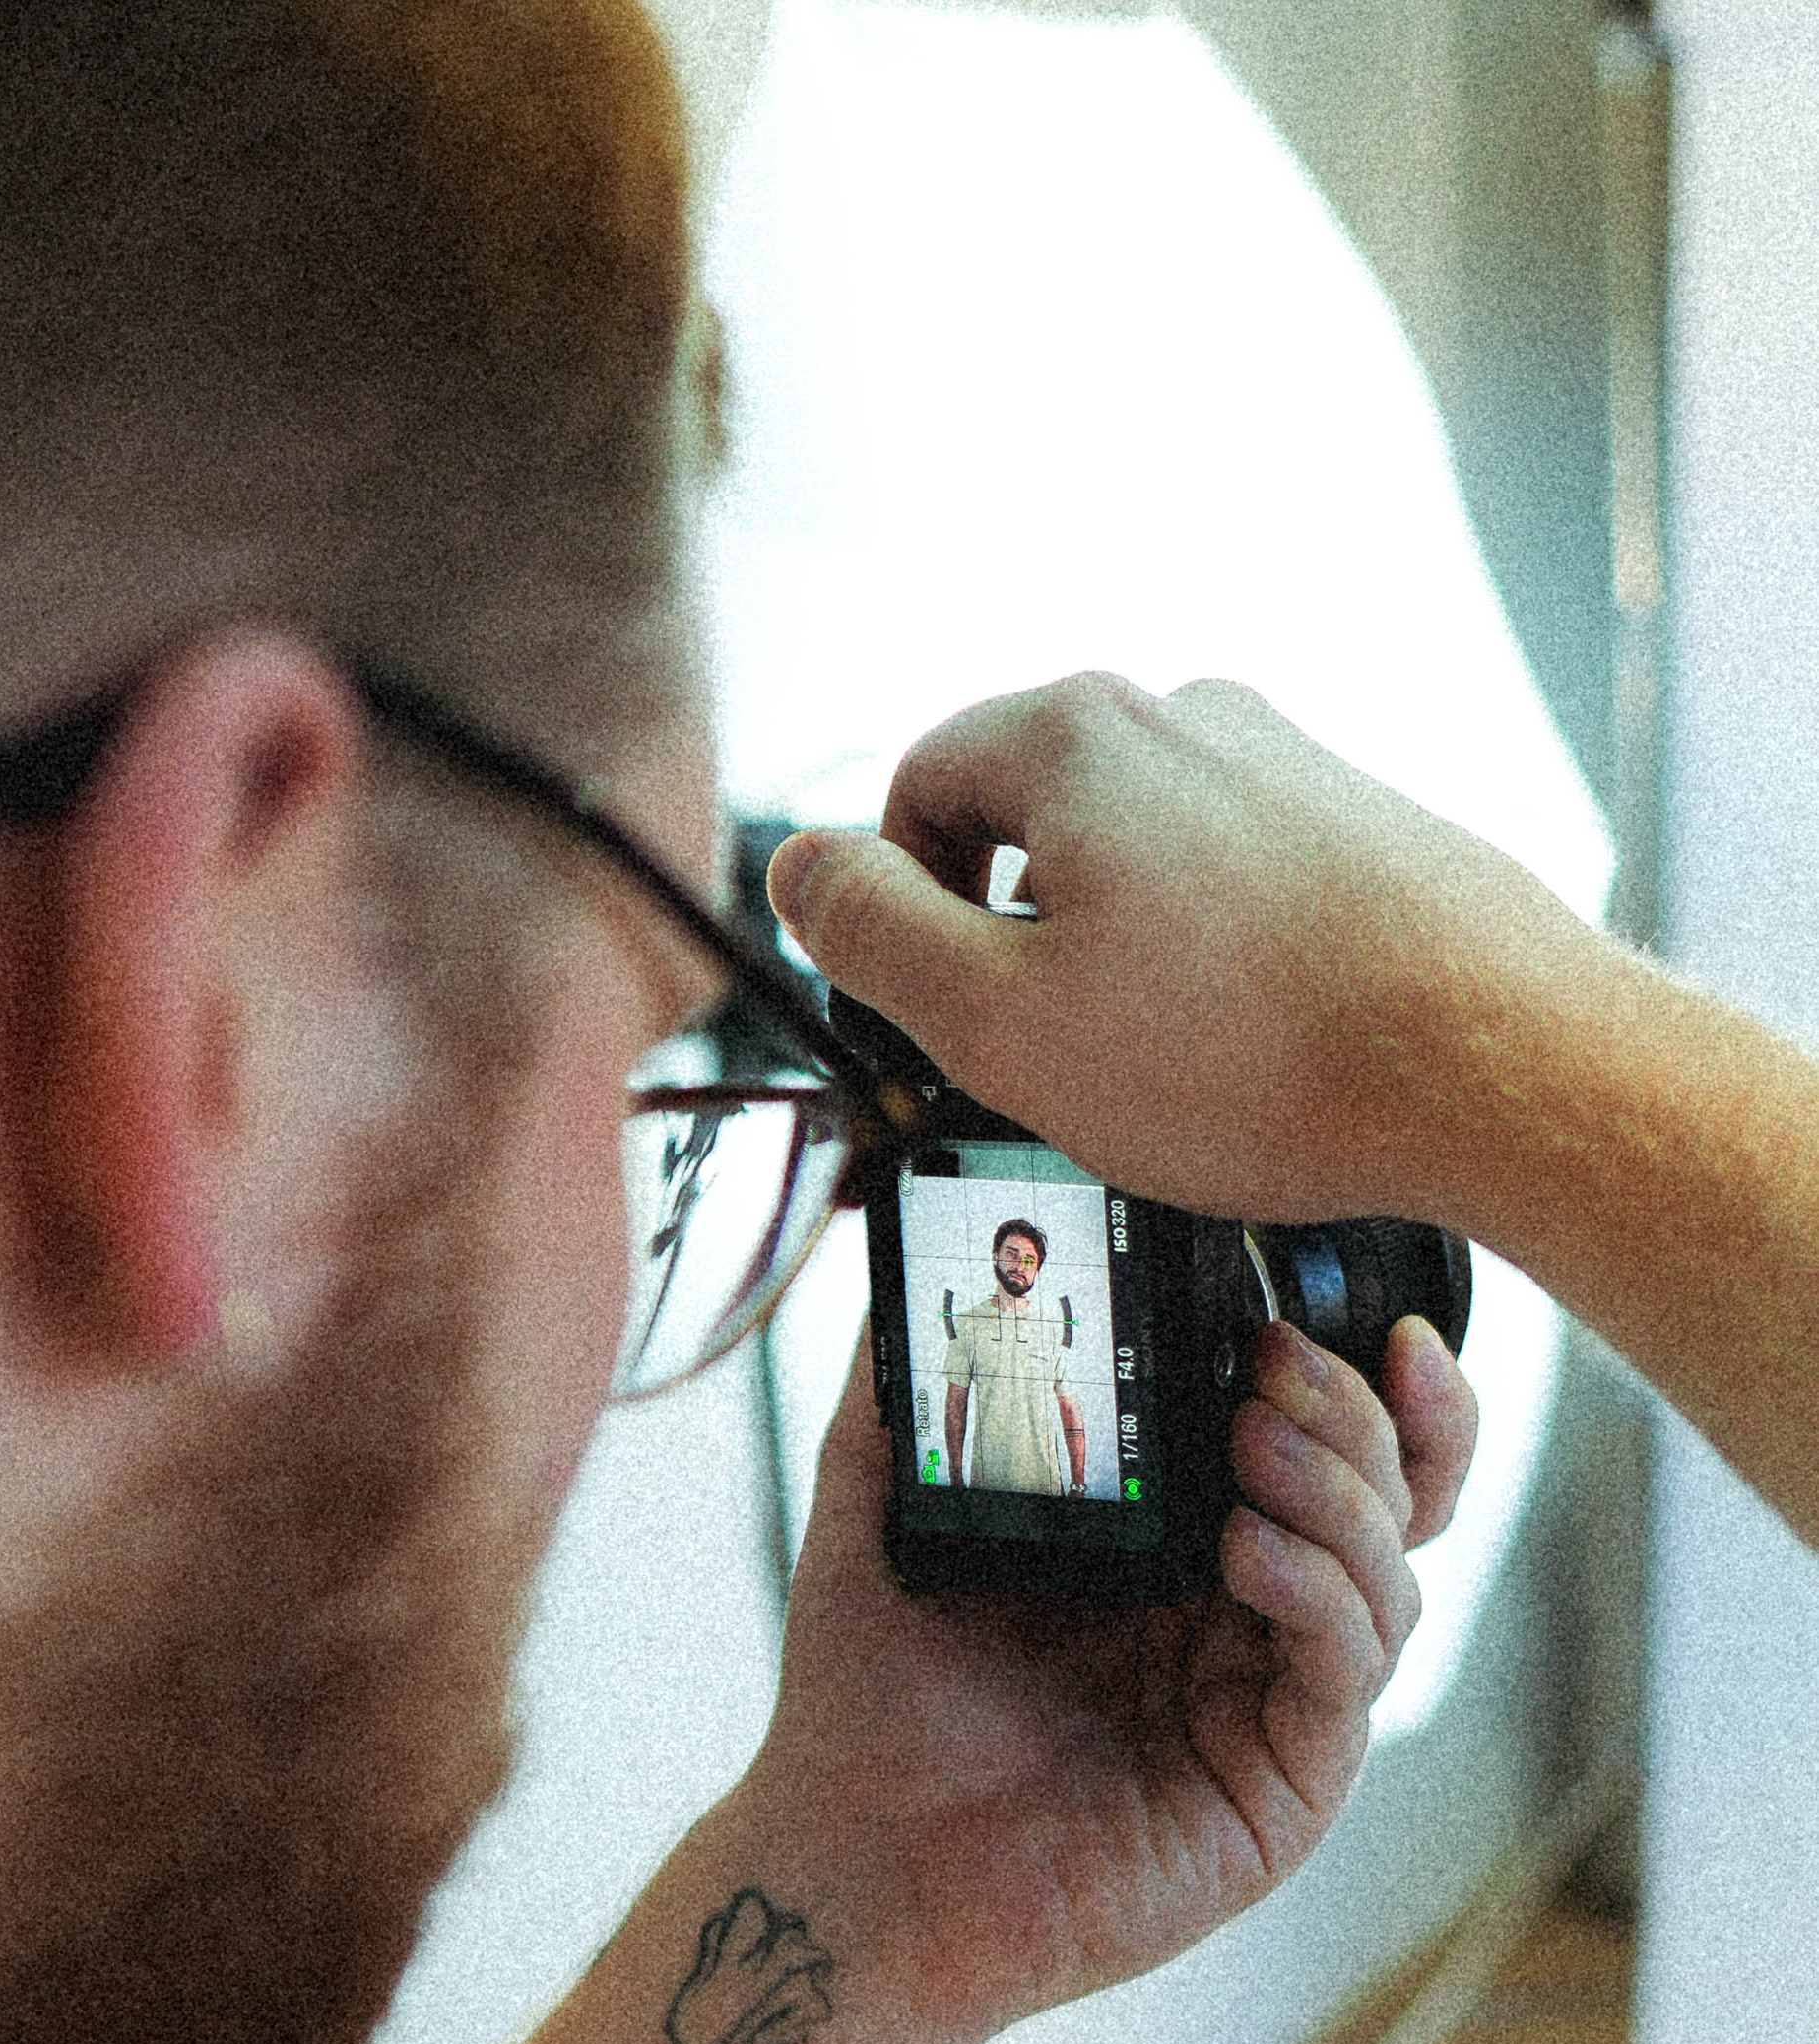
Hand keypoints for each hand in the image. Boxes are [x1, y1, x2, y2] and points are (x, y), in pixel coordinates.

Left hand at [747, 1314, 1475, 2043]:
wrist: (853, 1858)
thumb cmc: (870, 1703)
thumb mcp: (885, 1507)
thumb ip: (918, 1381)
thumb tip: (919, 1247)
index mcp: (1189, 1552)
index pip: (1334, 1449)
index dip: (1369, 1378)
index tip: (1354, 1309)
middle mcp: (1252, 1625)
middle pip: (1395, 1498)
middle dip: (1358, 1413)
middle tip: (1276, 1364)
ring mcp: (1275, 1710)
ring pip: (1391, 1575)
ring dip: (1343, 1492)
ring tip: (1255, 1444)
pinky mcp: (1281, 1794)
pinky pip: (1351, 1676)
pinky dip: (1324, 1596)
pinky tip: (1251, 1549)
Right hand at [765, 672, 1601, 1228]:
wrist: (1500, 1065)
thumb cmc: (1251, 1056)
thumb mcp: (996, 1021)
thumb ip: (867, 936)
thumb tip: (794, 869)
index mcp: (1071, 735)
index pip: (916, 790)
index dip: (898, 913)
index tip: (935, 1019)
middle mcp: (1185, 715)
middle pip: (1029, 819)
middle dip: (1013, 939)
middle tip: (1042, 1066)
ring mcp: (1289, 764)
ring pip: (1139, 862)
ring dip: (1117, 960)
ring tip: (1161, 1078)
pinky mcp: (1368, 830)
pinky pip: (1239, 892)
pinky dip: (1219, 969)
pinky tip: (1258, 1060)